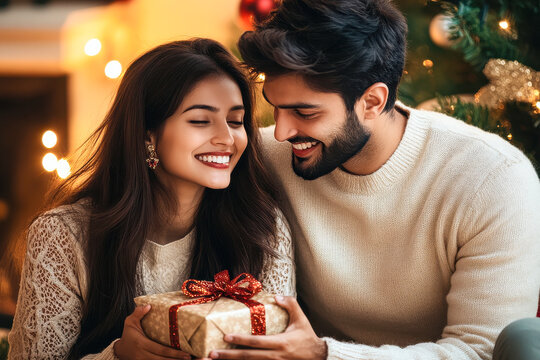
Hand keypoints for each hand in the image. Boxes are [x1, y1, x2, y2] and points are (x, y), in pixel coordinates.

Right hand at [114, 305, 191, 359]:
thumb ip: (138, 313)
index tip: (186, 354)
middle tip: (191, 359)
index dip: (174, 353)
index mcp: (142, 344)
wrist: (119, 351)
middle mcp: (144, 356)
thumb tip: (148, 305)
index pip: (161, 350)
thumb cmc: (127, 335)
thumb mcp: (130, 322)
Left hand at [204, 295, 326, 359]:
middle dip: (228, 357)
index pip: (257, 342)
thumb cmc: (307, 337)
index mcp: (281, 343)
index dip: (241, 340)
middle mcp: (275, 357)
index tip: (225, 337)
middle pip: (248, 358)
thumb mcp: (301, 319)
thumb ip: (290, 304)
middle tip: (211, 354)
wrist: (319, 358)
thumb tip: (276, 295)